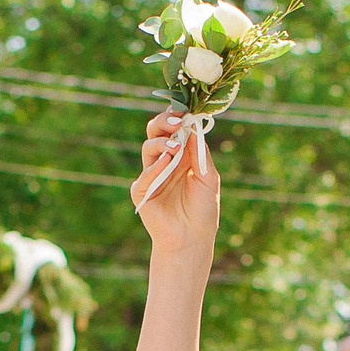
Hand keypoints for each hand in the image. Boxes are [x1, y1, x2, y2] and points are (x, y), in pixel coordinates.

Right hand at [133, 110, 221, 257]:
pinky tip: (167, 162)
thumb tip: (193, 125)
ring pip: (148, 147)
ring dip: (161, 143)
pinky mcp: (142, 191)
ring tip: (176, 147)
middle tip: (176, 121)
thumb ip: (200, 152)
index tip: (185, 112)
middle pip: (156, 132)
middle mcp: (165, 161)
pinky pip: (145, 174)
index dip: (177, 118)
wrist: (192, 238)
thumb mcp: (207, 177)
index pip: (174, 129)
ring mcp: (152, 175)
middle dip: (164, 122)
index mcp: (182, 156)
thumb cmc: (203, 210)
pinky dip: (156, 167)